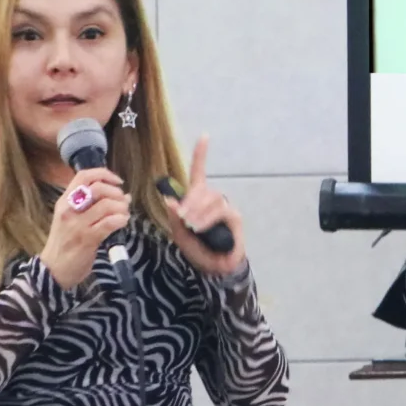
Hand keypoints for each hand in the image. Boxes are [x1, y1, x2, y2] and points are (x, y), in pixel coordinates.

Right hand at [40, 168, 128, 291]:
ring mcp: (77, 224)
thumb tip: (124, 196)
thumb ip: (93, 205)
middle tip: (123, 202)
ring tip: (124, 214)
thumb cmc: (65, 243)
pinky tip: (122, 222)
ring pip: (106, 205)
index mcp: (64, 201)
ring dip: (122, 207)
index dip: (104, 174)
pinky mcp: (87, 238)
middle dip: (116, 193)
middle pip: (98, 188)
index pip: (84, 176)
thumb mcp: (72, 218)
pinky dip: (121, 220)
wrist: (53, 270)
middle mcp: (69, 210)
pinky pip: (110, 223)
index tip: (118, 181)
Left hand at [165, 139, 247, 278]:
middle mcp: (213, 200)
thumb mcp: (179, 234)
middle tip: (182, 218)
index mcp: (198, 201)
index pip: (200, 173)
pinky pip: (220, 211)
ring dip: (197, 212)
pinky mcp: (235, 218)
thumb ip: (175, 217)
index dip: (202, 155)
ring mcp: (225, 208)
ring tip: (191, 226)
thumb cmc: (197, 251)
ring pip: (211, 198)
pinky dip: (207, 218)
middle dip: (190, 202)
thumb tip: (171, 200)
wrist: (214, 269)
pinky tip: (200, 227)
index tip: (205, 137)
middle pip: (202, 189)